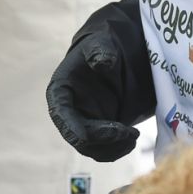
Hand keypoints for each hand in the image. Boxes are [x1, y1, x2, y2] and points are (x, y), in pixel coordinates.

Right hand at [46, 8, 152, 161]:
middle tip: (128, 132)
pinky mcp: (98, 132)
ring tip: (133, 136)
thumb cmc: (100, 48)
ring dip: (112, 148)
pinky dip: (117, 149)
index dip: (73, 128)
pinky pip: (103, 149)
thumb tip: (102, 62)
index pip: (61, 115)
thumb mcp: (99, 44)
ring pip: (91, 149)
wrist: (111, 56)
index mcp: (60, 93)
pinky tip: (131, 140)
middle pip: (78, 138)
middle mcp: (68, 113)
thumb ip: (99, 51)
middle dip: (102, 139)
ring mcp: (83, 124)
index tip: (93, 134)